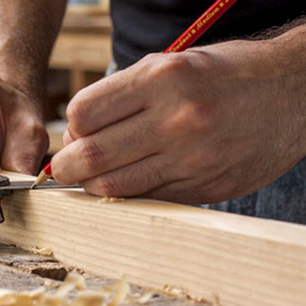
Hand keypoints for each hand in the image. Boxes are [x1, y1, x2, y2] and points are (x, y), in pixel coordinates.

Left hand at [52, 39, 305, 203]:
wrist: (292, 94)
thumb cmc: (222, 74)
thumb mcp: (171, 64)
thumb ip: (123, 95)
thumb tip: (77, 132)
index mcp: (163, 79)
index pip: (85, 112)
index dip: (71, 126)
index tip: (75, 131)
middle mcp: (177, 119)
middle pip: (92, 155)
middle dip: (67, 165)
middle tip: (66, 165)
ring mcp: (193, 158)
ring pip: (115, 186)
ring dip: (92, 184)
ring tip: (93, 176)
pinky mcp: (205, 186)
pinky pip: (148, 197)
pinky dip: (128, 192)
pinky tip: (130, 179)